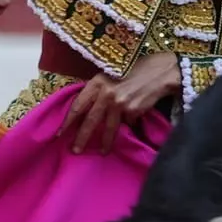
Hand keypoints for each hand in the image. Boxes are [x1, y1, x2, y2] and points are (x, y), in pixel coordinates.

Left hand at [58, 52, 181, 154]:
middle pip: (90, 121)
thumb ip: (99, 89)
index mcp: (97, 82)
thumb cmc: (135, 69)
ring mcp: (120, 104)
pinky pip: (128, 122)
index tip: (60, 133)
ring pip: (109, 128)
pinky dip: (129, 123)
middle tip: (75, 150)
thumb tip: (90, 109)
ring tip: (103, 152)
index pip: (78, 105)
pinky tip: (134, 117)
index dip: (68, 121)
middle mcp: (106, 94)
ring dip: (105, 142)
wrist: (160, 71)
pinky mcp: (133, 111)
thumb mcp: (111, 73)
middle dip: (82, 138)